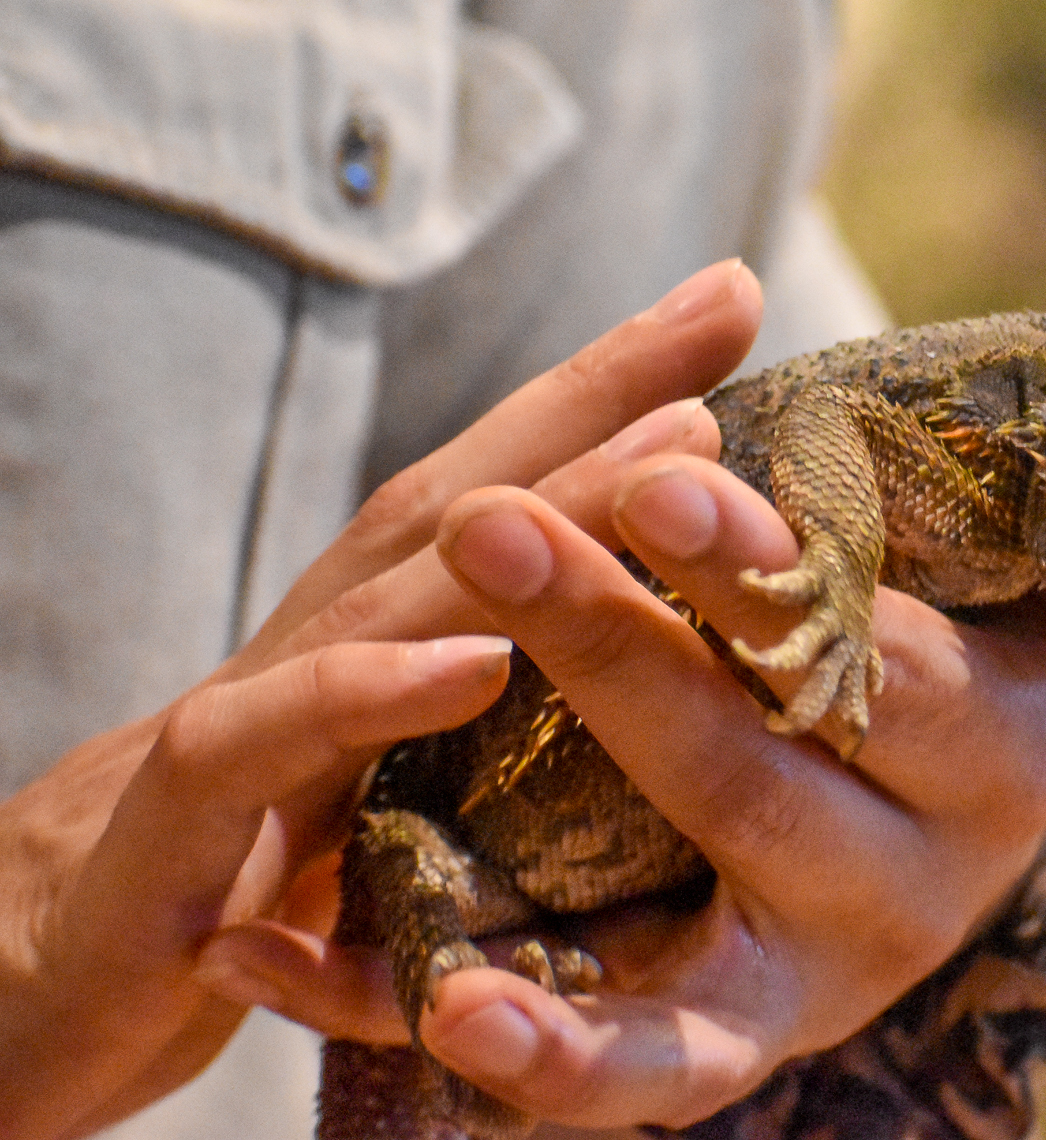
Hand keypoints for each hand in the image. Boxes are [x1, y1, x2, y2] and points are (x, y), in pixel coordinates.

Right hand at [0, 260, 764, 1139]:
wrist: (15, 992)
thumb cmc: (225, 883)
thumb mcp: (378, 797)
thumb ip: (478, 718)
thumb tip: (627, 643)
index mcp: (373, 647)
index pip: (500, 495)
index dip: (613, 396)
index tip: (733, 296)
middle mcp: (315, 655)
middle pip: (464, 502)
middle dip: (602, 402)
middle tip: (728, 306)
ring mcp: (241, 732)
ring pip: (389, 594)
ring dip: (534, 515)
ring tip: (669, 449)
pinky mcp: (172, 843)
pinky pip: (262, 750)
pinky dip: (365, 698)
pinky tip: (480, 661)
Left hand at [193, 453, 1045, 1130]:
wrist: (931, 789)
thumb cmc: (993, 661)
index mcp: (993, 760)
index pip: (884, 669)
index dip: (779, 584)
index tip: (665, 474)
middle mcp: (900, 890)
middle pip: (755, 783)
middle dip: (627, 661)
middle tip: (495, 529)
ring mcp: (791, 980)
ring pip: (675, 978)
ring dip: (548, 933)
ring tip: (395, 908)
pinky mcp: (697, 1037)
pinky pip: (610, 1075)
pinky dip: (515, 1056)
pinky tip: (394, 1010)